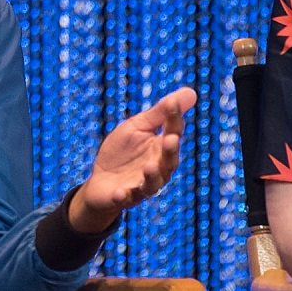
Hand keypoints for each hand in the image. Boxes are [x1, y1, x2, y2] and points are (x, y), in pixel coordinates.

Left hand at [71, 87, 195, 233]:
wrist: (100, 181)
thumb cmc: (122, 152)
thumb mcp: (138, 127)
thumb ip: (161, 112)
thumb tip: (191, 91)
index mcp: (162, 148)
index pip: (173, 132)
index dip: (173, 119)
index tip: (172, 104)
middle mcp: (158, 168)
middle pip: (169, 161)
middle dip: (170, 151)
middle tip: (171, 139)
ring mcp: (142, 184)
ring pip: (153, 183)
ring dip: (152, 176)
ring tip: (149, 167)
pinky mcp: (125, 197)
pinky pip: (126, 198)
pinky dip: (123, 196)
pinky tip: (119, 192)